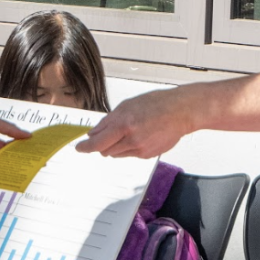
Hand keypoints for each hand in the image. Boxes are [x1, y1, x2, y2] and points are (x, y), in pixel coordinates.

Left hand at [0, 103, 29, 168]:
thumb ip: (9, 130)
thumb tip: (26, 135)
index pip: (4, 142)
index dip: (18, 144)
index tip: (31, 147)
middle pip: (2, 153)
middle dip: (17, 155)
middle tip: (33, 158)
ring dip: (11, 160)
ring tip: (28, 161)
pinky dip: (1, 163)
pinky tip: (13, 162)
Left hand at [75, 88, 191, 158]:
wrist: (180, 112)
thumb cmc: (156, 104)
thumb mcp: (127, 105)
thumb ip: (108, 121)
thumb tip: (93, 133)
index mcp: (123, 123)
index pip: (97, 142)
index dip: (85, 147)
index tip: (79, 148)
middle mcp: (131, 139)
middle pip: (105, 150)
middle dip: (102, 144)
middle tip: (106, 135)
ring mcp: (140, 149)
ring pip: (116, 154)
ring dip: (115, 146)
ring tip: (129, 132)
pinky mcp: (147, 155)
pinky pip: (129, 154)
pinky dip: (128, 147)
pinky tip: (140, 135)